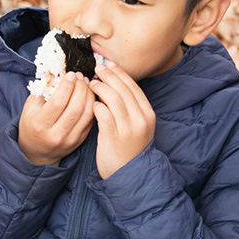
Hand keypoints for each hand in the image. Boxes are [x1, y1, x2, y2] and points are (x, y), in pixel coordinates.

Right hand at [18, 72, 95, 165]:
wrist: (37, 151)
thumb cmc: (32, 124)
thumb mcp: (31, 106)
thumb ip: (43, 90)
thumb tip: (59, 72)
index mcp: (40, 124)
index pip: (58, 103)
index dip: (67, 86)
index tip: (71, 74)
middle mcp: (56, 134)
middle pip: (75, 108)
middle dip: (80, 88)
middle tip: (81, 76)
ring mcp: (70, 139)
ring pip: (86, 114)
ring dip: (89, 95)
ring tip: (86, 83)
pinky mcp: (79, 140)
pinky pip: (91, 120)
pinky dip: (93, 105)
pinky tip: (91, 95)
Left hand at [89, 61, 154, 178]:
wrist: (129, 173)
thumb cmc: (129, 148)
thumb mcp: (137, 125)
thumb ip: (129, 108)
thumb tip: (115, 85)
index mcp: (147, 114)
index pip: (133, 87)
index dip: (120, 73)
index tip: (109, 64)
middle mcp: (140, 119)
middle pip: (123, 89)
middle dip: (108, 75)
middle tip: (96, 68)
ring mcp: (128, 128)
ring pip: (113, 99)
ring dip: (100, 88)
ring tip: (91, 84)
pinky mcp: (113, 137)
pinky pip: (103, 114)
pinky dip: (97, 105)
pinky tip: (92, 104)